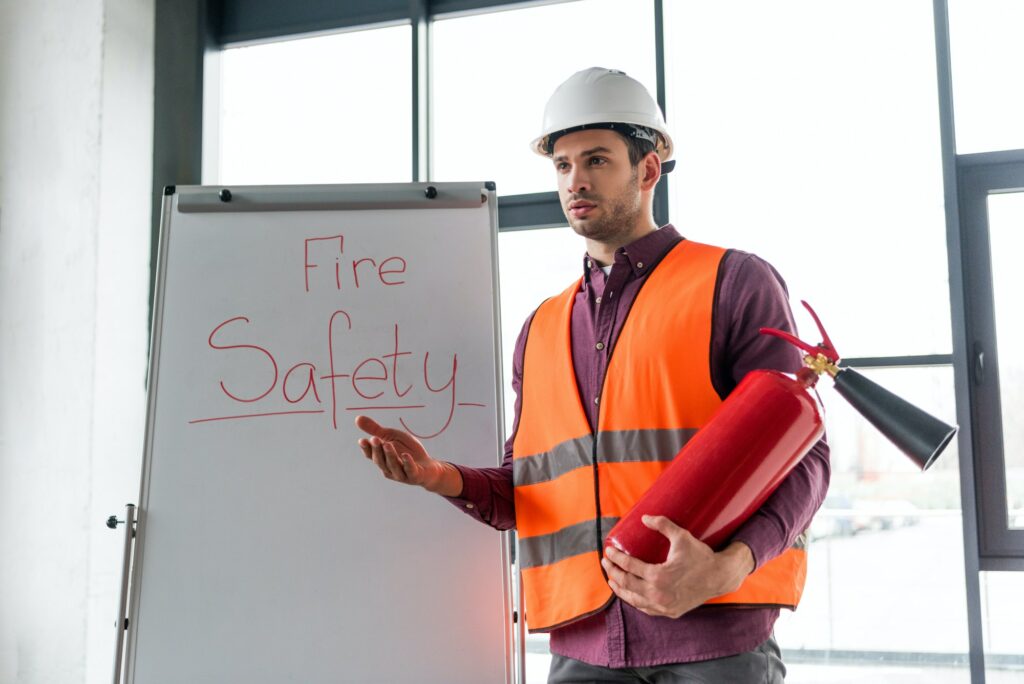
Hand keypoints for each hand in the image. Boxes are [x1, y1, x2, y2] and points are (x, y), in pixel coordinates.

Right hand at [354, 415, 462, 495]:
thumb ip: (375, 429)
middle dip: (377, 450)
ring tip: (387, 444)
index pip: (371, 455)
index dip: (366, 449)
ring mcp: (401, 474)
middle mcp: (389, 468)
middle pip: (380, 461)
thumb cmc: (406, 450)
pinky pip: (410, 470)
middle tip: (375, 439)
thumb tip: (357, 418)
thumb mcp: (392, 436)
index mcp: (382, 459)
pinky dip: (407, 463)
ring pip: (393, 466)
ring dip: (390, 456)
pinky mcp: (415, 475)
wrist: (428, 467)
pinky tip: (406, 455)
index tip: (362, 440)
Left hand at [601, 515, 753, 618]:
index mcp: (658, 576)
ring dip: (620, 589)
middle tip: (606, 562)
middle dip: (613, 572)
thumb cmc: (701, 556)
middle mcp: (658, 594)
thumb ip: (663, 524)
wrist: (720, 577)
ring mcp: (664, 606)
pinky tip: (630, 594)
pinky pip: (646, 609)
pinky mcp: (670, 612)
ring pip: (634, 600)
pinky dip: (635, 601)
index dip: (616, 558)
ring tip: (612, 580)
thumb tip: (644, 517)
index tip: (608, 552)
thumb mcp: (682, 537)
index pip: (629, 567)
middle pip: (627, 584)